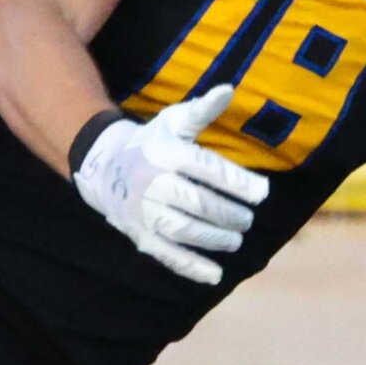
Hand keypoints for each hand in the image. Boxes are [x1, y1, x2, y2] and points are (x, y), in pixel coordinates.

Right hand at [71, 84, 269, 285]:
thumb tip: (229, 89)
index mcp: (165, 154)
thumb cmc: (151, 141)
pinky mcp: (139, 234)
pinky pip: (166, 254)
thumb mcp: (174, 122)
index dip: (237, 183)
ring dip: (214, 239)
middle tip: (247, 220)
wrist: (103, 165)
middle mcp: (152, 183)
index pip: (207, 169)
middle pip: (197, 203)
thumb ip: (202, 110)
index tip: (262, 193)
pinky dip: (191, 267)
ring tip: (236, 240)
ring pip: (182, 230)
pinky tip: (215, 275)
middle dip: (228, 214)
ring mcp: (144, 211)